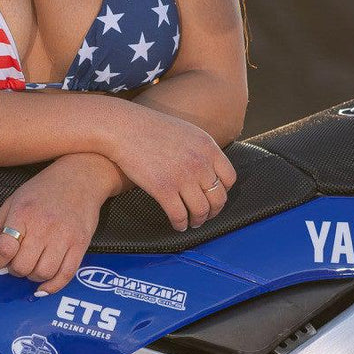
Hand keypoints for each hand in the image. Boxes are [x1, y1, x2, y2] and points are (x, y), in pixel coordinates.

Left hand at [0, 154, 113, 293]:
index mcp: (23, 214)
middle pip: (22, 266)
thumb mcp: (14, 200)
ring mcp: (64, 237)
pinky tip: (44, 285)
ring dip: (33, 276)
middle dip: (15, 269)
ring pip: (43, 273)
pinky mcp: (81, 245)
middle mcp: (44, 227)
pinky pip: (66, 275)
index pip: (4, 249)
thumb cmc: (45, 188)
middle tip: (17, 260)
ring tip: (32, 265)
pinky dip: (52, 286)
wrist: (81, 176)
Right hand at [104, 103, 236, 231]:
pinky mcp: (163, 189)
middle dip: (213, 211)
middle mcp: (200, 163)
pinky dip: (180, 224)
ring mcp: (182, 177)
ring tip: (192, 223)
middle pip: (218, 198)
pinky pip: (179, 215)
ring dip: (198, 221)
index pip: (229, 178)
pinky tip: (177, 225)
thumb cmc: (150, 128)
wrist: (123, 128)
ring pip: (201, 210)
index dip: (223, 192)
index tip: (214, 197)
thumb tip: (208, 168)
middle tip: (205, 216)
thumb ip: (201, 149)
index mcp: (208, 147)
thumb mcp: (186, 131)